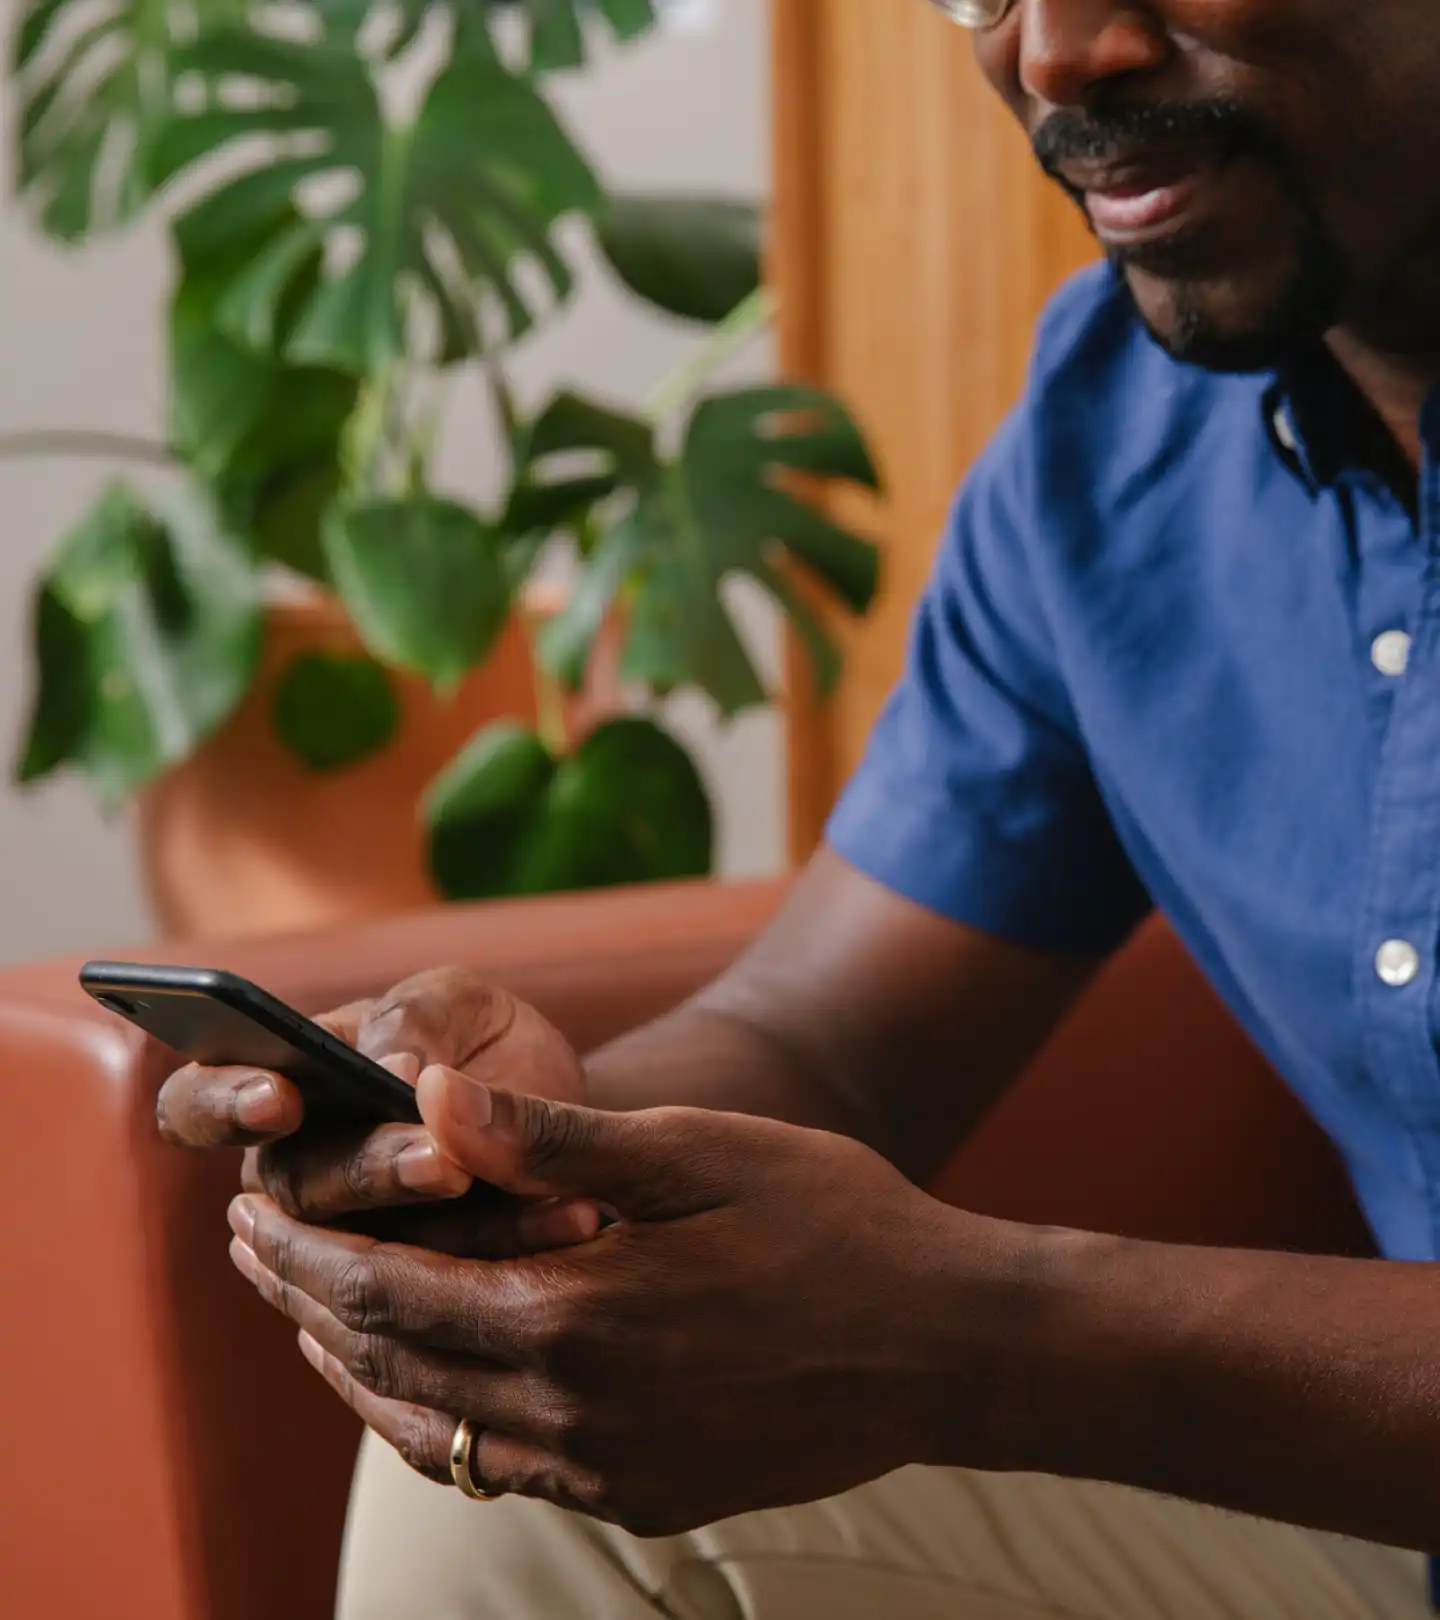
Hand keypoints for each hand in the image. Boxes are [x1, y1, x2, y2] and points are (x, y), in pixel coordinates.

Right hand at [156, 968, 595, 1256]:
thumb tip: (395, 1066)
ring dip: (457, 1226)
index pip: (196, 1106)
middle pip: (295, 1191)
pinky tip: (572, 1216)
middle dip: (371, 1172)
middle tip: (443, 1162)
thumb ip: (419, 1018)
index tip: (281, 1098)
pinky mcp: (414, 1301)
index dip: (223, 1108)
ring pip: (369, 1257)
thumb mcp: (459, 1003)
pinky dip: (515, 1249)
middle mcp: (294, 1175)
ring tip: (533, 1185)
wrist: (559, 1112)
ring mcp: (346, 1247)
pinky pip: (446, 1292)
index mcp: (274, 1087)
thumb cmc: (482, 1043)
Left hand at [226, 1068, 1015, 1535]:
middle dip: (306, 1301)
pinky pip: (501, 1464)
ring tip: (311, 1313)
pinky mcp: (643, 1494)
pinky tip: (429, 1381)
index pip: (385, 1292)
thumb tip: (428, 1097)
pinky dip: (436, 1416)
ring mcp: (608, 1469)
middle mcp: (573, 1414)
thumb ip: (554, 1138)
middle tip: (254, 1250)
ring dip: (356, 1367)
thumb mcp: (695, 1152)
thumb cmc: (829, 1222)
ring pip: (432, 1430)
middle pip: (389, 1363)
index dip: (306, 1252)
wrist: (945, 1343)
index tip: (249, 1213)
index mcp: (575, 1320)